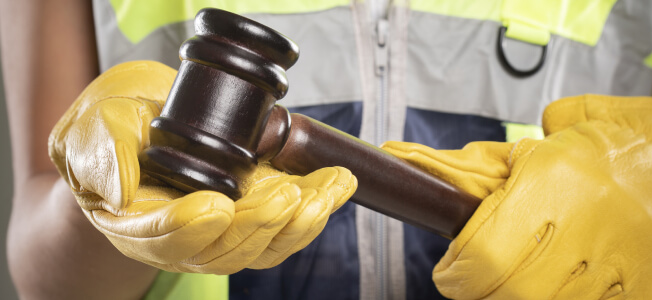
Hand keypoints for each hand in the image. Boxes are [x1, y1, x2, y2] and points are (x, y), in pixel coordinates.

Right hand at [48, 61, 356, 273]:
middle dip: (259, 225)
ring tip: (325, 192)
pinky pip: (290, 225)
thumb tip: (119, 191)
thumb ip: (103, 158)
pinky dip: (320, 204)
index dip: (191, 228)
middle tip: (284, 196)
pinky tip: (340, 183)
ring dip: (300, 222)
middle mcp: (186, 237)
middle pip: (224, 250)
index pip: (165, 238)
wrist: (143, 123)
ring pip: (266, 245)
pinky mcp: (257, 211)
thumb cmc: (114, 128)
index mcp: (139, 223)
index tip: (215, 207)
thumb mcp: (91, 131)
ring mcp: (226, 228)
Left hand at [383, 95, 651, 298]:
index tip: (449, 275)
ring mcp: (623, 254)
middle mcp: (589, 217)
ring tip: (511, 283)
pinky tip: (556, 284)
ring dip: (518, 299)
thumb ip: (471, 169)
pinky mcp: (648, 280)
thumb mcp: (525, 150)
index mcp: (552, 178)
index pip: (485, 253)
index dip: (457, 276)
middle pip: (515, 289)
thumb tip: (407, 163)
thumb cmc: (587, 150)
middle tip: (473, 283)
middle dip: (482, 293)